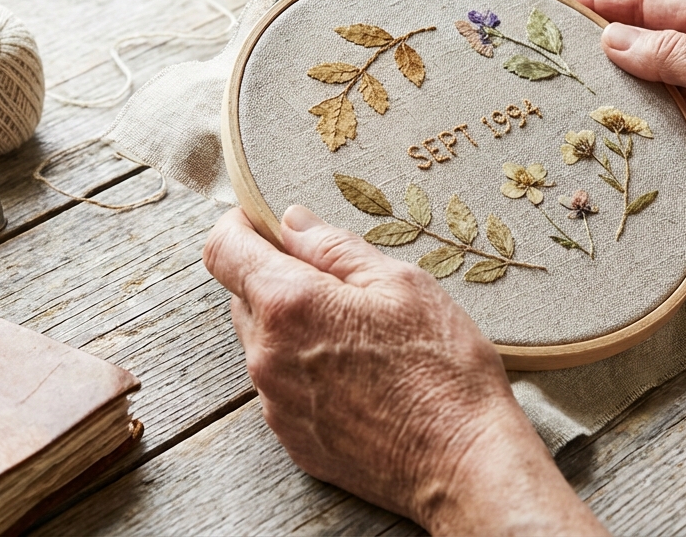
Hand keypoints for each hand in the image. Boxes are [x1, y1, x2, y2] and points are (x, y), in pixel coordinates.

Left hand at [202, 206, 606, 534]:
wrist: (462, 464)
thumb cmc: (443, 371)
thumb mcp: (402, 284)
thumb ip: (336, 248)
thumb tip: (294, 223)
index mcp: (289, 305)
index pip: (223, 250)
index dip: (240, 226)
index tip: (263, 221)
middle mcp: (267, 355)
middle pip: (244, 296)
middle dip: (277, 276)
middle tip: (337, 280)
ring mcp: (276, 403)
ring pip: (265, 343)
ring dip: (294, 326)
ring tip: (359, 333)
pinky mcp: (293, 437)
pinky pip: (283, 386)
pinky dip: (307, 369)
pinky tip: (359, 374)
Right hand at [572, 0, 685, 241]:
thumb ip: (671, 55)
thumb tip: (612, 38)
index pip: (650, 8)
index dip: (603, 6)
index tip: (557, 10)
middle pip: (641, 57)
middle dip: (598, 61)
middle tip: (546, 68)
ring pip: (646, 107)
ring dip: (613, 110)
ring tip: (560, 112)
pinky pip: (662, 150)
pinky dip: (635, 151)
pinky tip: (601, 155)